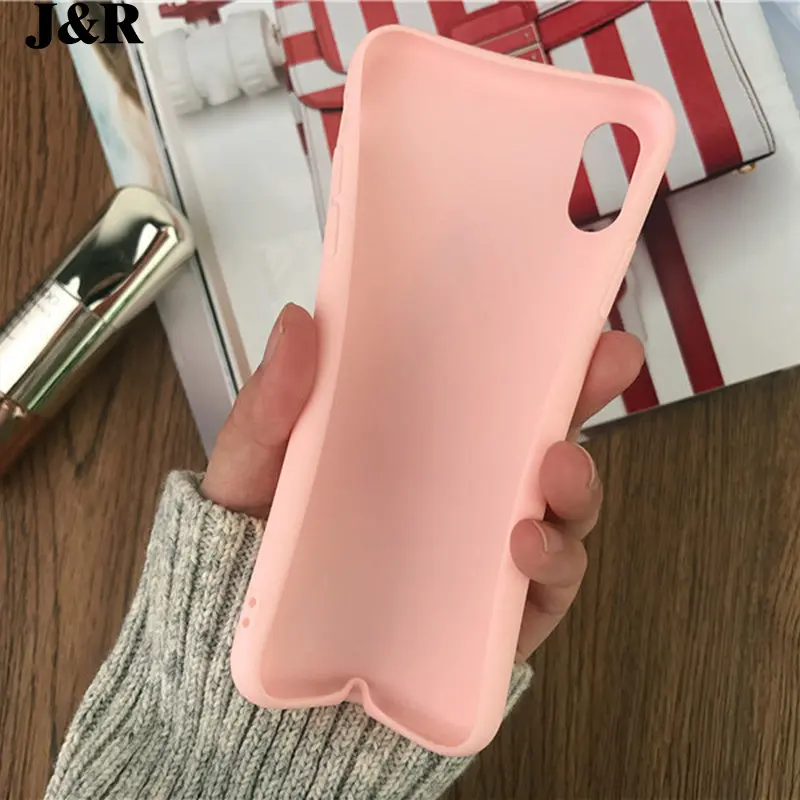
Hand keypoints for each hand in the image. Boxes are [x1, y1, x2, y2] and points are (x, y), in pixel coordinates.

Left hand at [202, 303, 642, 660]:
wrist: (267, 659)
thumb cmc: (263, 542)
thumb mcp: (254, 465)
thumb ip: (271, 405)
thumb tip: (299, 319)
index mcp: (423, 436)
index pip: (488, 383)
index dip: (533, 345)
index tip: (570, 310)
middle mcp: (468, 485)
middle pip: (542, 431)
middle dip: (584, 393)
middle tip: (609, 360)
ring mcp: (491, 546)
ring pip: (561, 504)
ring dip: (577, 481)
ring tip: (557, 467)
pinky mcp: (504, 611)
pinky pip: (549, 582)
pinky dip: (554, 559)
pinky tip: (526, 543)